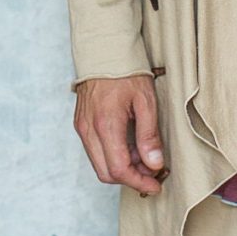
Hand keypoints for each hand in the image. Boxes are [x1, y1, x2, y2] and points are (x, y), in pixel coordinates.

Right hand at [74, 74, 167, 196]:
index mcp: (106, 125)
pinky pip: (95, 151)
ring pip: (99, 164)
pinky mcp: (81, 124)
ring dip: (122, 168)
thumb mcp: (146, 101)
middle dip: (131, 178)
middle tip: (153, 173)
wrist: (104, 50)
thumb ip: (149, 135)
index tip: (155, 185)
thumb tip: (154, 165)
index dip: (138, 182)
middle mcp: (89, 130)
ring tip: (144, 158)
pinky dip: (113, 156)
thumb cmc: (127, 71)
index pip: (119, 169)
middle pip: (106, 173)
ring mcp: (82, 127)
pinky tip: (130, 147)